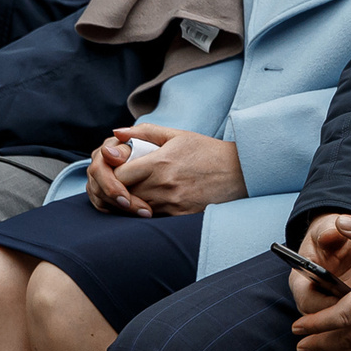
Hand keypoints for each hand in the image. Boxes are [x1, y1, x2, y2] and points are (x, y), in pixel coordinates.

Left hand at [86, 125, 244, 217]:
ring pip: (136, 209)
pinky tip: (150, 203)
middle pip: (124, 194)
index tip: (117, 170)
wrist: (239, 171)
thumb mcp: (177, 135)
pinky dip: (147, 212)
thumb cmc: (207, 151)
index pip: (119, 174)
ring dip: (131, 203)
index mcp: (159, 162)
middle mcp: (163, 184)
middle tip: (120, 185)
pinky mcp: (181, 215)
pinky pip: (154, 217)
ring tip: (134, 193)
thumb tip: (116, 133)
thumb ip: (144, 132)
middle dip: (118, 190)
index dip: (111, 174)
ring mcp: (172, 202)